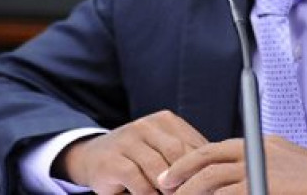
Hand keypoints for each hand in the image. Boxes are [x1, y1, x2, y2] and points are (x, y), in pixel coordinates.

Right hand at [57, 110, 207, 194]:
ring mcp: (128, 140)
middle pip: (178, 152)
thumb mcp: (162, 152)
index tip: (210, 184)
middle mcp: (147, 125)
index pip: (193, 144)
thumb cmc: (137, 159)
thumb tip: (212, 176)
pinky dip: (148, 194)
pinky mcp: (112, 160)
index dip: (203, 167)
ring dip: (169, 188)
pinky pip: (137, 179)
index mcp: (166, 120)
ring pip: (158, 167)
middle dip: (187, 177)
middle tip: (195, 193)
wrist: (94, 157)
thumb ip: (184, 158)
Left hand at [158, 135, 306, 194]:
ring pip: (211, 179)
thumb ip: (260, 166)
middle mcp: (257, 150)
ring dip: (190, 191)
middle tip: (164, 187)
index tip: (173, 174)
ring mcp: (260, 168)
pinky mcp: (263, 186)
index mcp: (261, 143)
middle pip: (207, 158)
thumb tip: (234, 181)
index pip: (216, 147)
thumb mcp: (285, 166)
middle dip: (181, 172)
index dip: (191, 160)